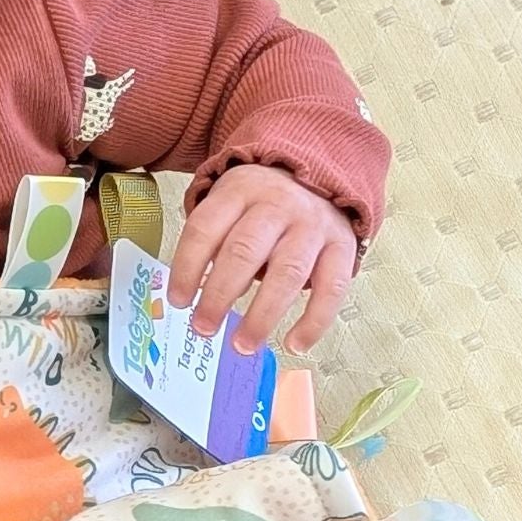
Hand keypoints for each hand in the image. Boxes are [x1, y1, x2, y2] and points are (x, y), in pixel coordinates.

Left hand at [169, 164, 357, 354]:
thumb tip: (191, 296)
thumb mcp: (231, 204)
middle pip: (244, 251)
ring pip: (287, 273)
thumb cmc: (263, 202)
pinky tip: (295, 343)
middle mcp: (277, 205)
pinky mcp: (343, 245)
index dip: (187, 268)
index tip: (178, 301)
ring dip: (262, 315)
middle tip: (204, 327)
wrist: (320, 176)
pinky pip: (332, 287)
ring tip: (243, 344)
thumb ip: (213, 242)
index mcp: (239, 191)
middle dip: (219, 295)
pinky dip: (314, 320)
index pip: (204, 230)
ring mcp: (312, 225)